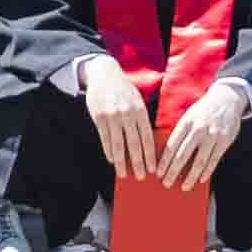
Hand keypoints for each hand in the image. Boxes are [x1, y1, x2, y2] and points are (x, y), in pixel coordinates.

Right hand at [81, 55, 156, 182]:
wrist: (104, 74)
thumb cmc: (124, 90)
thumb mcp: (137, 101)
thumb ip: (142, 119)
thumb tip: (149, 143)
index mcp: (140, 111)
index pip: (147, 138)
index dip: (150, 155)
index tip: (152, 170)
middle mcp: (128, 114)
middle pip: (134, 143)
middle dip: (138, 162)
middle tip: (141, 177)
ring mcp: (113, 116)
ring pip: (118, 144)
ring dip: (121, 161)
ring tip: (123, 174)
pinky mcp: (99, 116)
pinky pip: (105, 138)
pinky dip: (109, 150)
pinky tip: (112, 160)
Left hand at [159, 76, 251, 185]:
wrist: (227, 99)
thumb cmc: (203, 111)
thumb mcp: (188, 117)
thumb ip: (180, 133)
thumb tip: (166, 154)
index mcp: (185, 123)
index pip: (172, 146)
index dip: (164, 162)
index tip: (158, 173)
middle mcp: (198, 129)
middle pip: (183, 155)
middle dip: (173, 171)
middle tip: (166, 184)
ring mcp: (212, 135)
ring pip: (199, 161)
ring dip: (191, 176)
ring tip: (184, 187)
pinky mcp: (224, 140)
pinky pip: (214, 160)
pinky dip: (207, 171)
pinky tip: (200, 179)